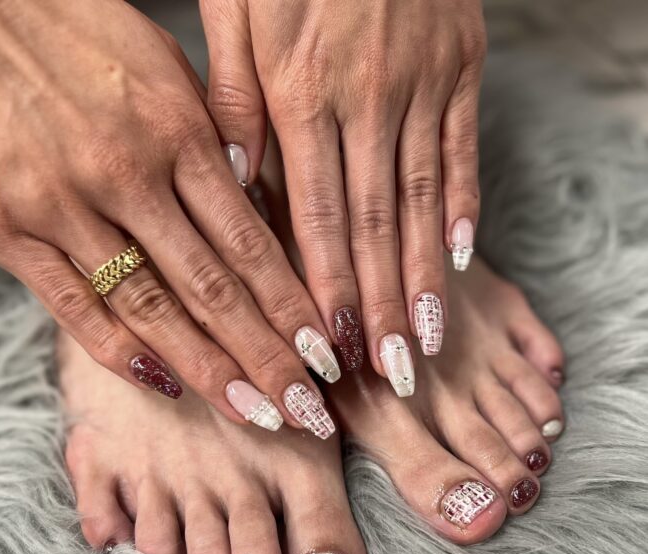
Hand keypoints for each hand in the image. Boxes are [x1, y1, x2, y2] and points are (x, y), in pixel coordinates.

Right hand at [0, 0, 338, 436]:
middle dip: (264, 358)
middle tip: (307, 410)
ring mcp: (58, 203)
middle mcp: (122, 173)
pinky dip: (119, 351)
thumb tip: (252, 205)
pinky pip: (72, 306)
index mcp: (174, 130)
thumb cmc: (80, 36)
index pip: (249, 243)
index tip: (323, 358)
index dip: (290, 309)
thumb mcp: (166, 72)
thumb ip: (210, 144)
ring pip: (149, 308)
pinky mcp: (0, 227)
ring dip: (208, 370)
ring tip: (254, 413)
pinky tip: (166, 383)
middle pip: (210, 289)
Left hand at [201, 0, 484, 390]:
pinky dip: (462, 208)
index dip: (325, 287)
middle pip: (373, 224)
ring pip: (421, 199)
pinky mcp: (462, 66)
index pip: (315, 215)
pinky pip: (462, 149)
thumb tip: (238, 188)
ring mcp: (421, 82)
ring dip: (423, 277)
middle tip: (391, 372)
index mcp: (301, 91)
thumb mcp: (235, 13)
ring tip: (426, 338)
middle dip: (380, 306)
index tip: (334, 346)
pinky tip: (458, 260)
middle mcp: (365, 97)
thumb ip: (235, 104)